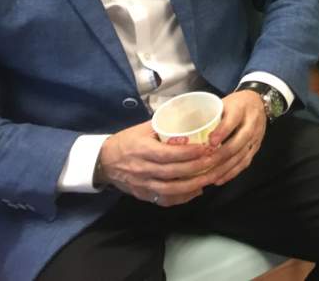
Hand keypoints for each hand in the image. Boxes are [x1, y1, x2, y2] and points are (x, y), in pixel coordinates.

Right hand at [95, 122, 221, 206]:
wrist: (104, 162)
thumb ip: (165, 125)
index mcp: (142, 150)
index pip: (168, 154)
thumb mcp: (143, 129)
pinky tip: (197, 190)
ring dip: (193, 185)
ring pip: (171, 189)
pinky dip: (182, 197)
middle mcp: (142, 169)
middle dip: (196, 168)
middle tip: (215, 161)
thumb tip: (191, 118)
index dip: (188, 153)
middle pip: (173, 173)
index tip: (206, 148)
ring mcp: (143, 185)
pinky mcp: (144, 195)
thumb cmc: (127, 141)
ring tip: (211, 177)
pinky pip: (164, 199)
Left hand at [201, 90, 268, 187]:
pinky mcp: (256, 148)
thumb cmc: (235, 104)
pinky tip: (218, 180)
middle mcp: (251, 123)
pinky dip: (231, 173)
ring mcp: (256, 137)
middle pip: (238, 142)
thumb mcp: (224, 103)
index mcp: (241, 109)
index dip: (222, 132)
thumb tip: (183, 128)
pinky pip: (244, 163)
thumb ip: (209, 115)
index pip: (233, 121)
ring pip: (240, 156)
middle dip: (220, 155)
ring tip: (207, 177)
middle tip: (203, 164)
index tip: (209, 142)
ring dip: (224, 168)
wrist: (259, 103)